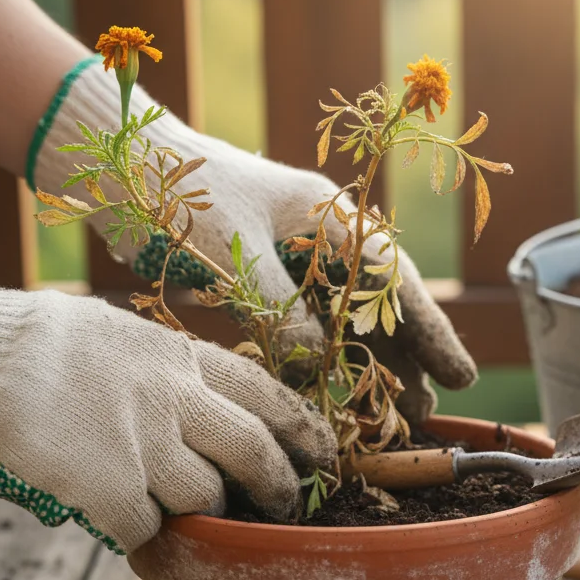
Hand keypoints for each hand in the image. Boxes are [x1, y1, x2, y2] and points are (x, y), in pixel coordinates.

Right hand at [0, 225, 336, 553]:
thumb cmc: (20, 341)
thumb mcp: (110, 333)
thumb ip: (155, 371)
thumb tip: (181, 406)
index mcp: (176, 356)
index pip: (264, 392)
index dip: (301, 426)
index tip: (323, 451)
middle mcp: (175, 398)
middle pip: (255, 452)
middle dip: (278, 488)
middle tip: (285, 507)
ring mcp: (145, 444)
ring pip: (206, 498)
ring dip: (202, 517)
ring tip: (186, 522)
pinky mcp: (110, 489)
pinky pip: (145, 532)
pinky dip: (142, 542)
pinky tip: (128, 538)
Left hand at [33, 59, 477, 422]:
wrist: (121, 163)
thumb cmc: (180, 191)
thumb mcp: (235, 252)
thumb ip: (279, 308)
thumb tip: (319, 366)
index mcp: (328, 216)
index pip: (394, 280)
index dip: (430, 331)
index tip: (459, 376)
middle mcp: (320, 238)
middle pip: (378, 305)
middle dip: (406, 359)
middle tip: (426, 414)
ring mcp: (293, 259)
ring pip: (344, 320)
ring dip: (367, 366)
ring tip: (390, 416)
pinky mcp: (261, 279)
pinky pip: (304, 325)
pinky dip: (319, 360)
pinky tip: (328, 395)